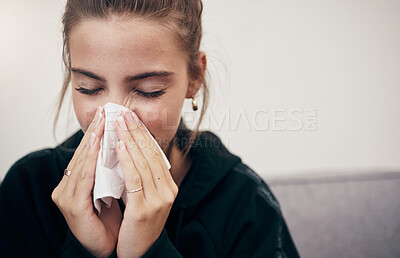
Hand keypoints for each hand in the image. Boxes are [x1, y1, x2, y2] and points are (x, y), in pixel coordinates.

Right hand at [52, 106, 121, 256]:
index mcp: (77, 183)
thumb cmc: (112, 220)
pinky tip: (96, 144)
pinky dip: (90, 160)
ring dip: (92, 141)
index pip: (88, 154)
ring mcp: (67, 196)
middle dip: (95, 132)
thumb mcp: (113, 191)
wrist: (109, 248)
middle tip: (105, 111)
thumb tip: (126, 148)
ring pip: (82, 162)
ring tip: (101, 123)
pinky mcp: (72, 206)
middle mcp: (68, 187)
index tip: (107, 115)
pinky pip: (83, 178)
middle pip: (83, 154)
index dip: (97, 134)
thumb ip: (112, 172)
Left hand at [114, 110, 178, 257]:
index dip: (144, 135)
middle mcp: (167, 191)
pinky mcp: (144, 209)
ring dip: (130, 140)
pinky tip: (119, 146)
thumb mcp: (146, 199)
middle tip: (125, 113)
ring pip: (143, 162)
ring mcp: (158, 200)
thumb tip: (130, 153)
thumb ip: (143, 178)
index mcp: (169, 187)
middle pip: (151, 154)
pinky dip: (127, 160)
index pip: (156, 155)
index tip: (133, 119)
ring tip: (119, 124)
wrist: (141, 254)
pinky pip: (135, 179)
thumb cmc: (139, 226)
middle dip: (137, 132)